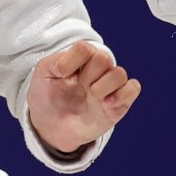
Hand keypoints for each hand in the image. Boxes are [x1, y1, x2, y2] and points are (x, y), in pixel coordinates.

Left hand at [26, 41, 140, 154]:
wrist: (51, 127)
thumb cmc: (47, 96)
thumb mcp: (42, 75)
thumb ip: (54, 63)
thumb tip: (75, 71)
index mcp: (79, 59)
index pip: (85, 48)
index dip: (72, 61)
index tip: (61, 76)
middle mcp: (96, 70)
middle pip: (103, 58)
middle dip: (89, 73)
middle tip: (78, 87)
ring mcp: (108, 86)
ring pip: (119, 73)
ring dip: (104, 85)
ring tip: (92, 96)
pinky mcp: (119, 104)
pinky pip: (133, 89)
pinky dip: (123, 94)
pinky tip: (106, 104)